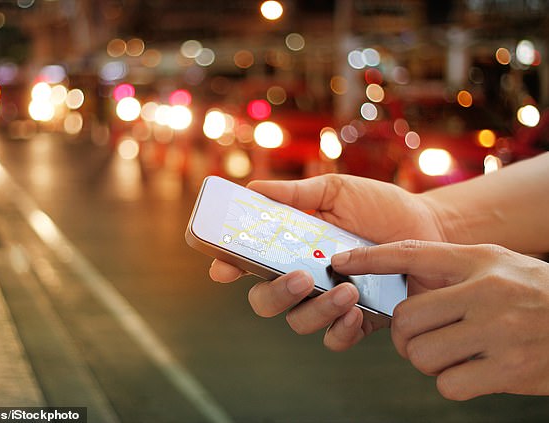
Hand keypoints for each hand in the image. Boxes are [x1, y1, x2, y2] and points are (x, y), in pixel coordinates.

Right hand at [210, 174, 445, 349]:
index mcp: (291, 246)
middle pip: (264, 300)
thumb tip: (254, 188)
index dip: (227, 267)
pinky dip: (340, 331)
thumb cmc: (380, 207)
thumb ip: (298, 194)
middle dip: (274, 294)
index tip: (222, 269)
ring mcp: (326, 302)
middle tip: (300, 277)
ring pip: (298, 322)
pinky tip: (357, 312)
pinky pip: (334, 339)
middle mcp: (302, 278)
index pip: (248, 261)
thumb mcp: (338, 191)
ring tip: (347, 290)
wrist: (432, 229)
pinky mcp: (356, 320)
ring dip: (316, 310)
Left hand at [331, 240, 548, 399]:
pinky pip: (447, 383)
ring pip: (421, 354)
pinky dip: (452, 382)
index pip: (412, 253)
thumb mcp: (496, 264)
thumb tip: (394, 277)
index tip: (341, 264)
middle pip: (406, 319)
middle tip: (420, 337)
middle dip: (405, 335)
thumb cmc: (535, 293)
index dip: (370, 258)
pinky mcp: (508, 370)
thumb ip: (450, 267)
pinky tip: (474, 371)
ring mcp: (497, 332)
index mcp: (478, 261)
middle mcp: (484, 293)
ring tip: (452, 353)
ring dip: (427, 360)